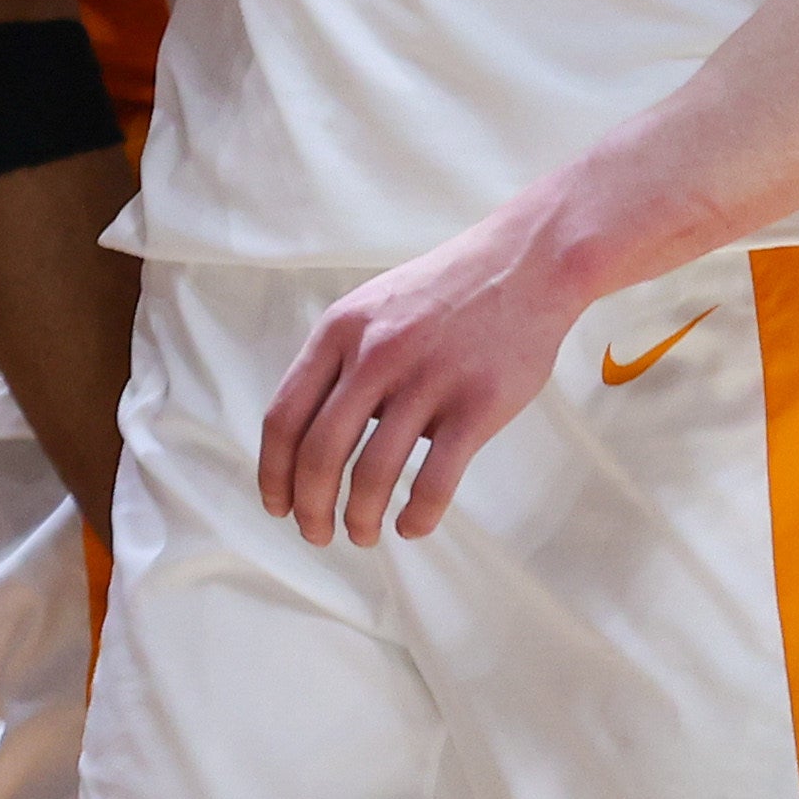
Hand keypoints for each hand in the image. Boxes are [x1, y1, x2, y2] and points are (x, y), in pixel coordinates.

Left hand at [254, 205, 581, 544]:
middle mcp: (374, 354)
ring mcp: (427, 379)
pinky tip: (412, 527)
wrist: (524, 264)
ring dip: (360, 518)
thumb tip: (307, 438)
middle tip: (317, 535)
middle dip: (310, 507)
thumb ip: (338, 363)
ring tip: (362, 534)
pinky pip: (436, 479)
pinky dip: (418, 516)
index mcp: (338, 332)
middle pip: (319, 453)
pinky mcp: (477, 404)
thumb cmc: (442, 294)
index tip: (278, 505)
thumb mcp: (371, 309)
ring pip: (374, 473)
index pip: (284, 417)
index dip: (274, 473)